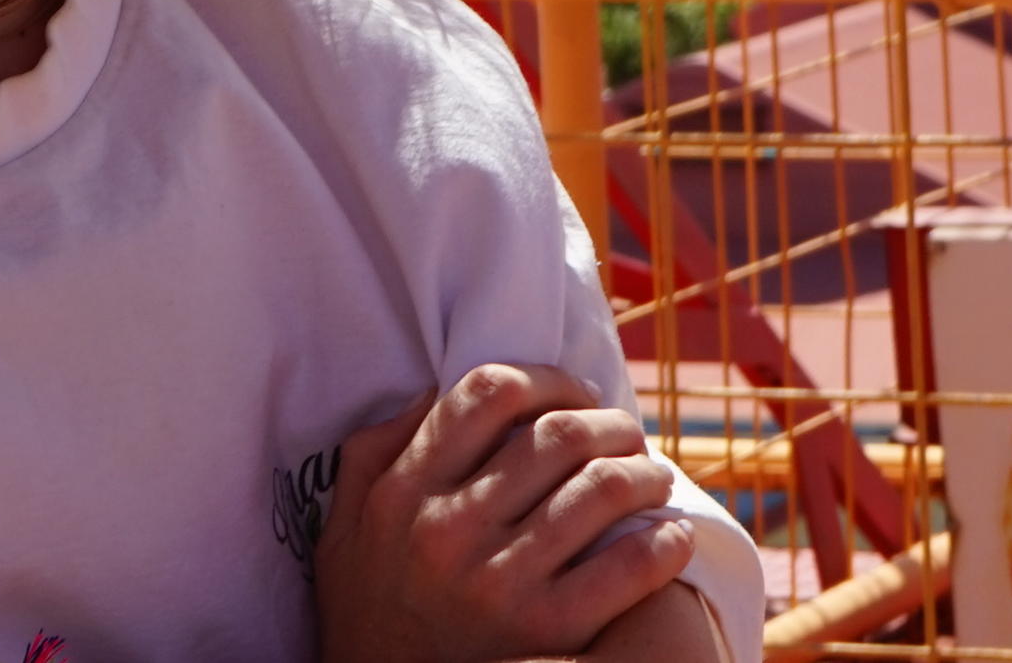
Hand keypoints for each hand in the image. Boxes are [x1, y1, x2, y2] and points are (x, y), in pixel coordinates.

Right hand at [310, 364, 702, 662]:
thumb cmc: (369, 612)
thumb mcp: (340, 527)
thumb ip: (371, 454)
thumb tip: (429, 392)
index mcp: (403, 491)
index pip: (487, 393)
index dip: (547, 380)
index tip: (573, 394)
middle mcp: (450, 526)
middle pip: (558, 435)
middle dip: (609, 424)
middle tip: (626, 434)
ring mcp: (500, 579)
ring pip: (601, 490)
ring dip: (644, 475)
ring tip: (653, 478)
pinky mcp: (546, 630)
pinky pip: (627, 567)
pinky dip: (663, 544)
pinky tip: (671, 538)